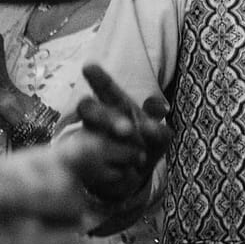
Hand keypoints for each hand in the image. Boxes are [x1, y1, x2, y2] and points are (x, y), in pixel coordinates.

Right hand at [68, 64, 170, 205]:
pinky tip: (131, 173)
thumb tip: (156, 112)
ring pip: (93, 140)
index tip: (89, 66)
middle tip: (127, 130)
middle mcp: (95, 121)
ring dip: (118, 150)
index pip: (106, 89)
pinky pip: (104, 167)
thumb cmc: (144, 145)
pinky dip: (123, 172)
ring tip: (139, 158)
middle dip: (106, 118)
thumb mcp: (158, 136)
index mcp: (114, 106)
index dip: (98, 78)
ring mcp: (86, 142)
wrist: (131, 177)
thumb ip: (157, 126)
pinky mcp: (86, 166)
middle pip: (89, 109)